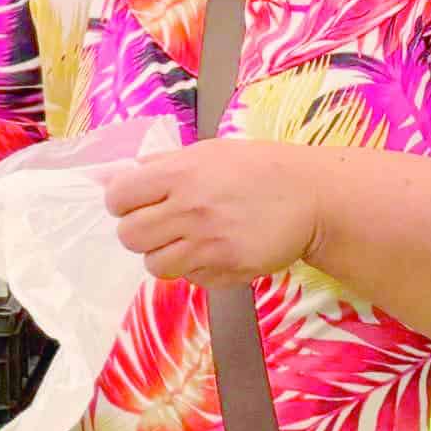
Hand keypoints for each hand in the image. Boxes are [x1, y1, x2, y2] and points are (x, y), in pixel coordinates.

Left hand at [97, 139, 321, 285]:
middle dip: (139, 231)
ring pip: (154, 265)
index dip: (123, 202)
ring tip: (188, 240)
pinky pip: (190, 279)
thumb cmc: (260, 169)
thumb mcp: (208, 152)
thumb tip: (119, 173)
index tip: (135, 202)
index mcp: (180, 173)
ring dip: (165, 255)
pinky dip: (196, 269)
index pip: (118, 197)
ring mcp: (208, 243)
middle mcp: (189, 209)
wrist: (311, 197)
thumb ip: (162, 163)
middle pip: (129, 235)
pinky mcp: (226, 269)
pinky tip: (214, 250)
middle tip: (160, 224)